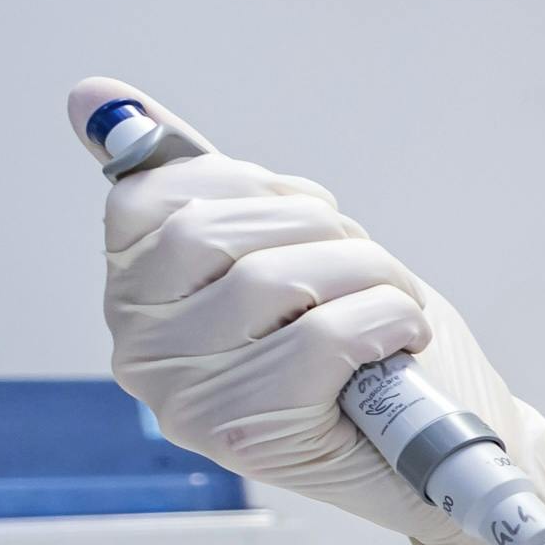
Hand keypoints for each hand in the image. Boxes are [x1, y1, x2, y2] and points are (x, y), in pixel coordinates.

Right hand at [67, 77, 544, 544]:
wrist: (448, 450)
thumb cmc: (375, 348)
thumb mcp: (288, 243)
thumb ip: (196, 180)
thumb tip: (96, 95)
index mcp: (135, 291)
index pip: (161, 193)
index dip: (263, 191)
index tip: (312, 225)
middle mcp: (139, 349)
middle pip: (218, 232)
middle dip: (324, 232)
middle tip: (371, 271)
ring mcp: (183, 397)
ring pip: (276, 279)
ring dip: (368, 276)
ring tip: (393, 307)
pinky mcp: (244, 434)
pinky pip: (321, 337)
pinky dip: (386, 323)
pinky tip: (402, 342)